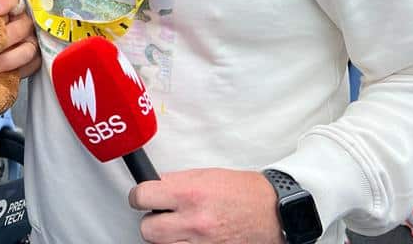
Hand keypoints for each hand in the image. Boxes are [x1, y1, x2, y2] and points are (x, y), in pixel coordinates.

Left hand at [0, 0, 40, 78]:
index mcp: (12, 8)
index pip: (14, 0)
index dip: (5, 4)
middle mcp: (25, 23)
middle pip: (23, 26)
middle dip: (3, 37)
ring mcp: (31, 41)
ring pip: (28, 49)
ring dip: (7, 59)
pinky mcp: (33, 60)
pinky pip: (30, 66)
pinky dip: (16, 71)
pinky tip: (1, 74)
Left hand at [129, 169, 282, 243]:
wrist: (273, 212)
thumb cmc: (243, 192)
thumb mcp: (205, 176)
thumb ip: (177, 183)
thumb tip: (154, 186)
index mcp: (189, 194)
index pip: (142, 196)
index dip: (139, 196)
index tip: (142, 197)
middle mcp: (194, 220)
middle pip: (147, 229)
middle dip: (151, 221)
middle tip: (161, 215)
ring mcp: (201, 243)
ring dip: (166, 237)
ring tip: (179, 227)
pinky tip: (189, 238)